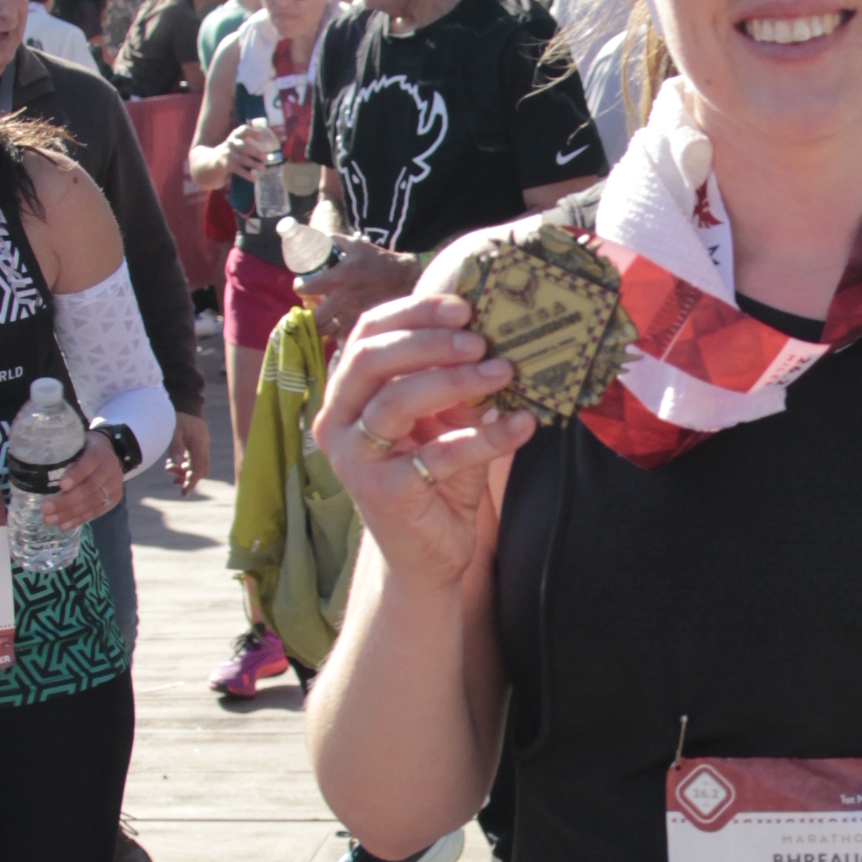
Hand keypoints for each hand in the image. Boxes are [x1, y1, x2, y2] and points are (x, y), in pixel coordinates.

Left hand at [38, 430, 128, 532]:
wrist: (109, 452)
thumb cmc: (84, 448)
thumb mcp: (75, 445)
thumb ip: (64, 455)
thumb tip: (38, 469)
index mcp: (98, 452)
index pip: (89, 464)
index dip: (76, 475)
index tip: (61, 485)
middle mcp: (109, 469)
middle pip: (90, 488)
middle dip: (67, 501)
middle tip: (45, 508)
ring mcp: (114, 485)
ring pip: (93, 502)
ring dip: (70, 514)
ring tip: (50, 520)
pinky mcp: (114, 498)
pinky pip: (96, 512)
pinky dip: (79, 519)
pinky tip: (63, 525)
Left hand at [167, 412, 210, 493]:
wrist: (186, 402)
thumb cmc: (178, 416)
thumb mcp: (173, 432)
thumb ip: (175, 448)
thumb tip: (176, 465)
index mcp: (199, 445)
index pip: (198, 470)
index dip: (191, 482)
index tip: (183, 493)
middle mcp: (204, 447)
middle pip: (201, 470)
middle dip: (188, 478)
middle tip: (174, 482)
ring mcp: (203, 444)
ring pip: (198, 464)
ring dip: (185, 471)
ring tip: (169, 469)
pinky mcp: (199, 442)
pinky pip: (196, 458)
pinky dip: (186, 464)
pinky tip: (175, 462)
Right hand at [225, 123, 280, 179]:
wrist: (213, 161)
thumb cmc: (232, 151)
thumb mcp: (237, 143)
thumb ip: (249, 143)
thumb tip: (270, 153)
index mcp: (235, 135)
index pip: (243, 130)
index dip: (252, 132)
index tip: (262, 138)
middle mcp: (230, 143)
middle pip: (244, 146)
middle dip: (256, 152)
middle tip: (266, 158)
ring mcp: (227, 154)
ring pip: (242, 159)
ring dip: (253, 164)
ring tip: (263, 168)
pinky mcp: (226, 165)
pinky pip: (238, 170)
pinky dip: (247, 175)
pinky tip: (254, 178)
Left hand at [300, 238, 419, 345]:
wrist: (404, 278)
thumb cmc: (378, 260)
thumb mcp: (355, 244)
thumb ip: (333, 241)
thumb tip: (316, 241)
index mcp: (338, 277)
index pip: (306, 288)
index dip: (299, 287)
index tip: (301, 286)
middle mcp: (343, 298)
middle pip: (314, 318)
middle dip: (306, 314)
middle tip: (308, 308)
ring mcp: (353, 314)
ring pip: (326, 331)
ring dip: (318, 327)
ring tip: (318, 320)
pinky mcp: (361, 323)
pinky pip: (341, 336)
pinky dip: (333, 334)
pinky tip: (332, 327)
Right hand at [314, 286, 534, 590]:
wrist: (427, 554)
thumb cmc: (434, 479)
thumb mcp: (446, 422)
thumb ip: (456, 385)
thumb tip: (494, 341)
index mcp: (347, 394)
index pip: (367, 334)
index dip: (413, 313)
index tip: (463, 306)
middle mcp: (339, 422)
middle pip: (372, 359)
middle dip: (430, 341)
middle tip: (480, 340)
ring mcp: (355, 459)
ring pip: (398, 400)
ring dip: (456, 380)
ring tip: (504, 371)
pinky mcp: (383, 492)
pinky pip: (439, 454)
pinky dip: (486, 436)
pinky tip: (522, 424)